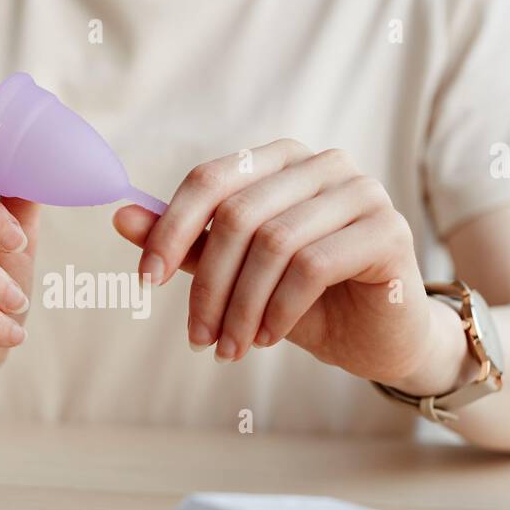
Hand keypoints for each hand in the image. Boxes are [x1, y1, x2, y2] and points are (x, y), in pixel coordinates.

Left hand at [114, 140, 463, 392]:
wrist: (380, 338)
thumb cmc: (306, 301)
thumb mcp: (238, 274)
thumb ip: (189, 244)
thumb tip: (122, 216)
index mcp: (281, 160)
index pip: (210, 178)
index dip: (170, 229)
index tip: (146, 280)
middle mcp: (323, 164)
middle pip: (239, 214)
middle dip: (208, 285)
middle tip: (197, 338)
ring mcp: (362, 192)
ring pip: (274, 242)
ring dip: (242, 306)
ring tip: (231, 348)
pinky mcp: (388, 230)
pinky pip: (313, 266)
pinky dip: (280, 309)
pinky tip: (270, 337)